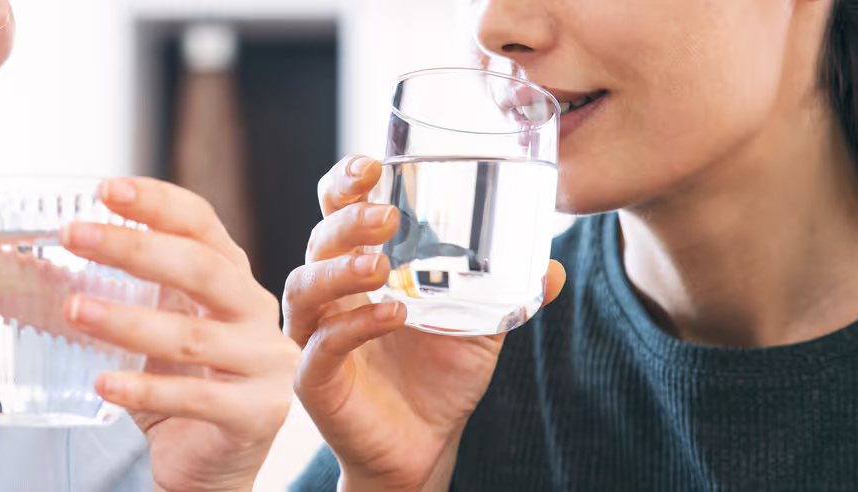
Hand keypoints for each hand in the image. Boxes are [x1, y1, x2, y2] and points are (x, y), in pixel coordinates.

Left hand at [60, 177, 299, 491]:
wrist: (213, 465)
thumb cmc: (177, 387)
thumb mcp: (140, 333)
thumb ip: (95, 296)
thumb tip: (8, 269)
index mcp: (231, 279)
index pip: (201, 224)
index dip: (156, 203)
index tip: (106, 189)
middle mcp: (255, 312)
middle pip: (200, 268)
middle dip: (134, 248)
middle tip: (73, 235)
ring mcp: (262, 363)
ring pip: (193, 337)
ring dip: (128, 321)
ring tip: (73, 310)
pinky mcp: (256, 413)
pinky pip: (198, 399)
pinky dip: (146, 390)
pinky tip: (104, 384)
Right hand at [284, 156, 565, 490]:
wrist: (425, 445)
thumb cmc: (439, 375)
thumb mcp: (480, 326)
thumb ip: (508, 292)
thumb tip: (552, 266)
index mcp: (358, 267)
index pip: (336, 212)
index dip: (345, 183)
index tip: (372, 164)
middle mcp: (330, 294)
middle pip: (318, 239)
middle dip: (346, 220)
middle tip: (386, 215)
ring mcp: (315, 335)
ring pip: (305, 287)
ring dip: (339, 269)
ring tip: (381, 265)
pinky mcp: (315, 379)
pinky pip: (323, 345)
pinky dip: (354, 325)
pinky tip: (392, 315)